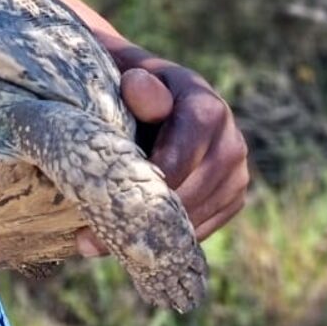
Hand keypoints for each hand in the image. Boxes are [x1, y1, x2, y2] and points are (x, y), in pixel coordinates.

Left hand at [78, 60, 248, 256]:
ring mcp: (236, 174)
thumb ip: (136, 86)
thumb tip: (138, 87)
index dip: (149, 178)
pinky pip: (200, 232)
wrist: (152, 97)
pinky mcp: (231, 199)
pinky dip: (163, 242)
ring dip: (148, 236)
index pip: (183, 152)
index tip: (112, 198)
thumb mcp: (128, 77)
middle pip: (191, 191)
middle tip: (90, 238)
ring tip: (95, 247)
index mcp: (206, 106)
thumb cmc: (128, 87)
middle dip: (141, 216)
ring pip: (195, 218)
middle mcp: (231, 141)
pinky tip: (124, 248)